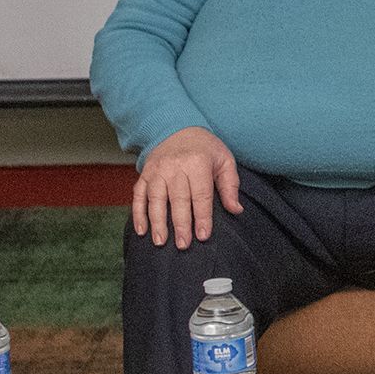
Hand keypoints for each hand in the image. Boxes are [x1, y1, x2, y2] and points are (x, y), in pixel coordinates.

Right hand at [131, 126, 241, 247]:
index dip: (202, 216)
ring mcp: (157, 170)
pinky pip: (139, 195)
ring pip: (156, 198)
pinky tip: (142, 230)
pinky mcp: (144, 174)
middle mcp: (175, 166)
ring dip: (157, 222)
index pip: (200, 194)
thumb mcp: (224, 160)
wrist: (178, 128)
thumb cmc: (205, 148)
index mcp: (197, 162)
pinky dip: (138, 213)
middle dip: (180, 224)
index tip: (203, 235)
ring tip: (160, 241)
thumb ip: (230, 185)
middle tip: (183, 244)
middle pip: (178, 199)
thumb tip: (236, 210)